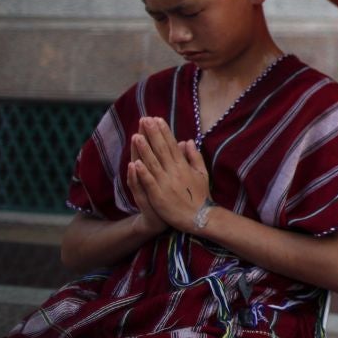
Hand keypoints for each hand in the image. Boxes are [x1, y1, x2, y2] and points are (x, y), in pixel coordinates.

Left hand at [128, 117, 211, 232]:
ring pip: (153, 163)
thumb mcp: (202, 173)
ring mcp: (166, 183)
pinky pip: (149, 182)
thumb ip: (194, 156)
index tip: (157, 119)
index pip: (172, 145)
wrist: (200, 218)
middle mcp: (175, 172)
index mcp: (184, 166)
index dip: (164, 132)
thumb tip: (187, 141)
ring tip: (136, 136)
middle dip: (153, 134)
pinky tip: (135, 163)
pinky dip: (142, 173)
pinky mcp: (159, 196)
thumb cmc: (200, 196)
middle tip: (145, 119)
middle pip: (162, 150)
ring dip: (144, 149)